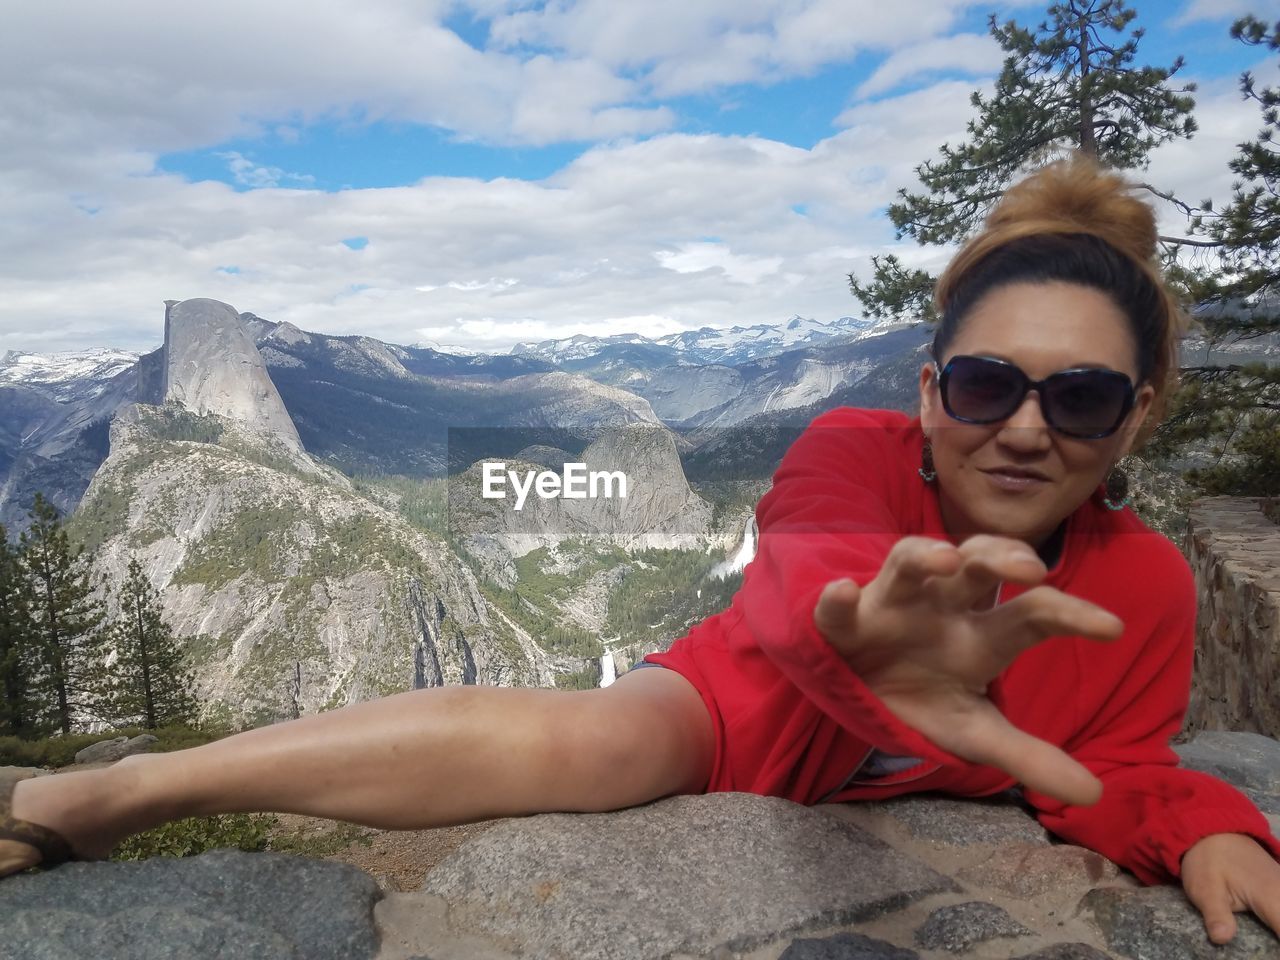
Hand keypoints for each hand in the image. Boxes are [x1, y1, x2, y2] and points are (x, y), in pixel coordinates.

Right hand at [812, 534, 1124, 807]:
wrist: (857, 688)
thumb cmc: (924, 695)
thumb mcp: (975, 730)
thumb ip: (1028, 756)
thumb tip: (1096, 794)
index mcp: (983, 633)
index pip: (1034, 613)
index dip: (1071, 614)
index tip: (1112, 629)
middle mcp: (942, 605)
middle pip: (978, 564)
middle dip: (1003, 557)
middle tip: (1034, 569)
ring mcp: (892, 604)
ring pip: (909, 559)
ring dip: (925, 554)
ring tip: (944, 558)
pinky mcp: (844, 621)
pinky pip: (837, 606)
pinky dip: (837, 600)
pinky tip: (842, 594)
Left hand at [1181, 833, 1279, 943]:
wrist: (1216, 833)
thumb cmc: (1209, 861)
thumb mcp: (1204, 888)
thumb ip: (1216, 914)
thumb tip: (1222, 938)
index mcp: (1272, 897)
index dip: (1279, 950)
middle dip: (1277, 945)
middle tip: (1268, 958)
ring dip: (1278, 932)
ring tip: (1265, 947)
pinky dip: (1278, 922)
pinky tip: (1269, 933)